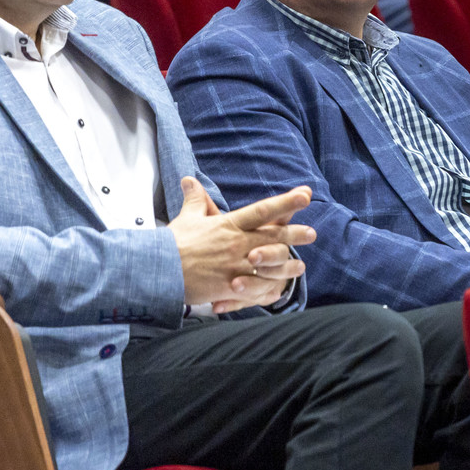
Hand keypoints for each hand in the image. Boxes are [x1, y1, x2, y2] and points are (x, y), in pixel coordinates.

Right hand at [168, 178, 315, 312]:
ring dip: (287, 265)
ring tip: (301, 266)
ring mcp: (234, 265)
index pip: (262, 210)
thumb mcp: (187, 218)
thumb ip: (196, 200)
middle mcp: (235, 243)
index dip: (285, 202)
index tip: (305, 194)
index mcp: (228, 224)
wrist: (157, 271)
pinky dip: (268, 289)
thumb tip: (190, 180)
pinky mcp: (229, 286)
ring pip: (269, 264)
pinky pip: (255, 288)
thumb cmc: (173, 244)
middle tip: (312, 233)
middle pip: (272, 237)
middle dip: (295, 234)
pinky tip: (280, 289)